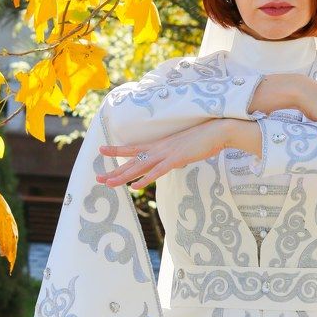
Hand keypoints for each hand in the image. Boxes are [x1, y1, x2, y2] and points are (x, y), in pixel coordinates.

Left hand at [97, 120, 229, 189]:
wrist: (218, 131)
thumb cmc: (203, 139)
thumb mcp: (184, 149)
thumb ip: (175, 157)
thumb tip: (173, 163)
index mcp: (160, 145)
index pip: (134, 148)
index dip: (117, 150)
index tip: (101, 150)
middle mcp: (159, 148)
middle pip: (132, 161)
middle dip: (115, 170)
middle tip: (98, 177)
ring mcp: (167, 153)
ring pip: (140, 167)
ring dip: (124, 176)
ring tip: (109, 183)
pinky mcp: (176, 158)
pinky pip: (158, 171)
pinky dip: (146, 179)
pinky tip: (135, 186)